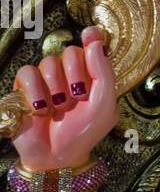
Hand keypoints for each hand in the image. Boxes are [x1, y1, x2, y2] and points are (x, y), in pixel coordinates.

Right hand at [11, 27, 118, 171]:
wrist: (57, 157)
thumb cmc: (83, 133)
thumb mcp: (104, 106)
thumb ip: (103, 73)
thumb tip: (95, 42)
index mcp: (92, 76)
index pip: (92, 46)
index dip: (92, 37)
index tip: (90, 34)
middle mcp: (69, 74)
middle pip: (71, 52)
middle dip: (75, 76)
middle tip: (77, 98)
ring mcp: (46, 79)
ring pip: (49, 62)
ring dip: (56, 89)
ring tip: (59, 109)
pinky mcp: (24, 87)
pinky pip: (28, 73)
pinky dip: (36, 92)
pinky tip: (40, 109)